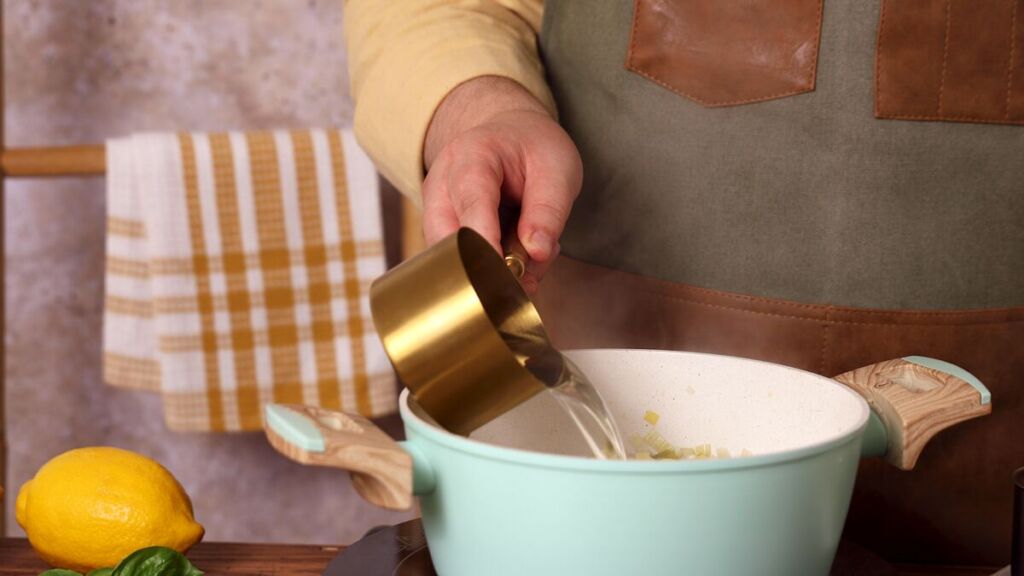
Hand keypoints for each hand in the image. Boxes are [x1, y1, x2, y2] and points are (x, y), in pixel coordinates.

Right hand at [422, 76, 582, 292]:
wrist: (509, 137)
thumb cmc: (532, 149)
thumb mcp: (558, 169)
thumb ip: (549, 211)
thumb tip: (536, 253)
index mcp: (472, 155)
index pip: (471, 202)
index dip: (484, 241)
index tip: (502, 274)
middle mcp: (442, 182)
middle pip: (446, 238)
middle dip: (485, 268)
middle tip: (528, 280)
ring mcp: (436, 209)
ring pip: (452, 259)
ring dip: (495, 272)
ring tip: (532, 257)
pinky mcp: (441, 232)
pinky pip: (460, 263)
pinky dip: (493, 269)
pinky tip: (519, 255)